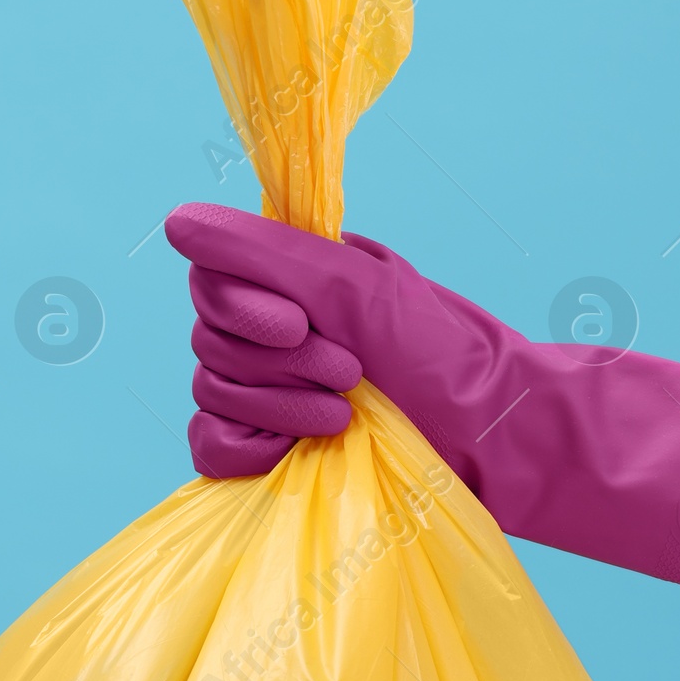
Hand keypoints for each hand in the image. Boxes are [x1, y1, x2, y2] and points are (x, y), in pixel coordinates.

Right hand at [165, 202, 679, 601]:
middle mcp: (278, 332)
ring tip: (350, 418)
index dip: (242, 307)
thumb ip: (268, 252)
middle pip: (209, 339)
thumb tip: (176, 222)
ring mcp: (273, 396)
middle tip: (354, 374)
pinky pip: (210, 450)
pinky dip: (245, 453)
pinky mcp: (273, 458)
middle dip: (278, 364)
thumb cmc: (451, 359)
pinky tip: (296, 457)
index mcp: (296, 280)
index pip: (211, 280)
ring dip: (279, 408)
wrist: (503, 444)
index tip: (303, 325)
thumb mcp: (361, 291)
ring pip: (212, 393)